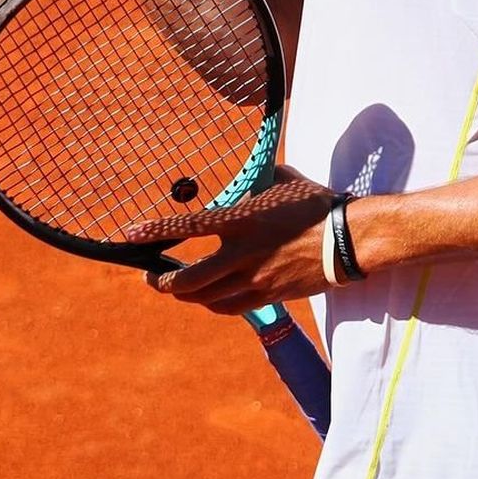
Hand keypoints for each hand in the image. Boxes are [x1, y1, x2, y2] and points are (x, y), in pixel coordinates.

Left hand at [125, 167, 336, 313]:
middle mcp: (242, 253)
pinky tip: (207, 298)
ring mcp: (254, 278)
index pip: (187, 227)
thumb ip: (259, 178)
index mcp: (242, 219)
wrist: (348, 241)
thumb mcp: (284, 181)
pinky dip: (212, 304)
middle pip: (187, 278)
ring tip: (173, 287)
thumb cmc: (316, 204)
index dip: (155, 231)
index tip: (130, 235)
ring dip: (183, 295)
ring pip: (205, 297)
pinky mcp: (268, 295)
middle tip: (151, 274)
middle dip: (161, 280)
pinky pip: (230, 307)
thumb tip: (251, 171)